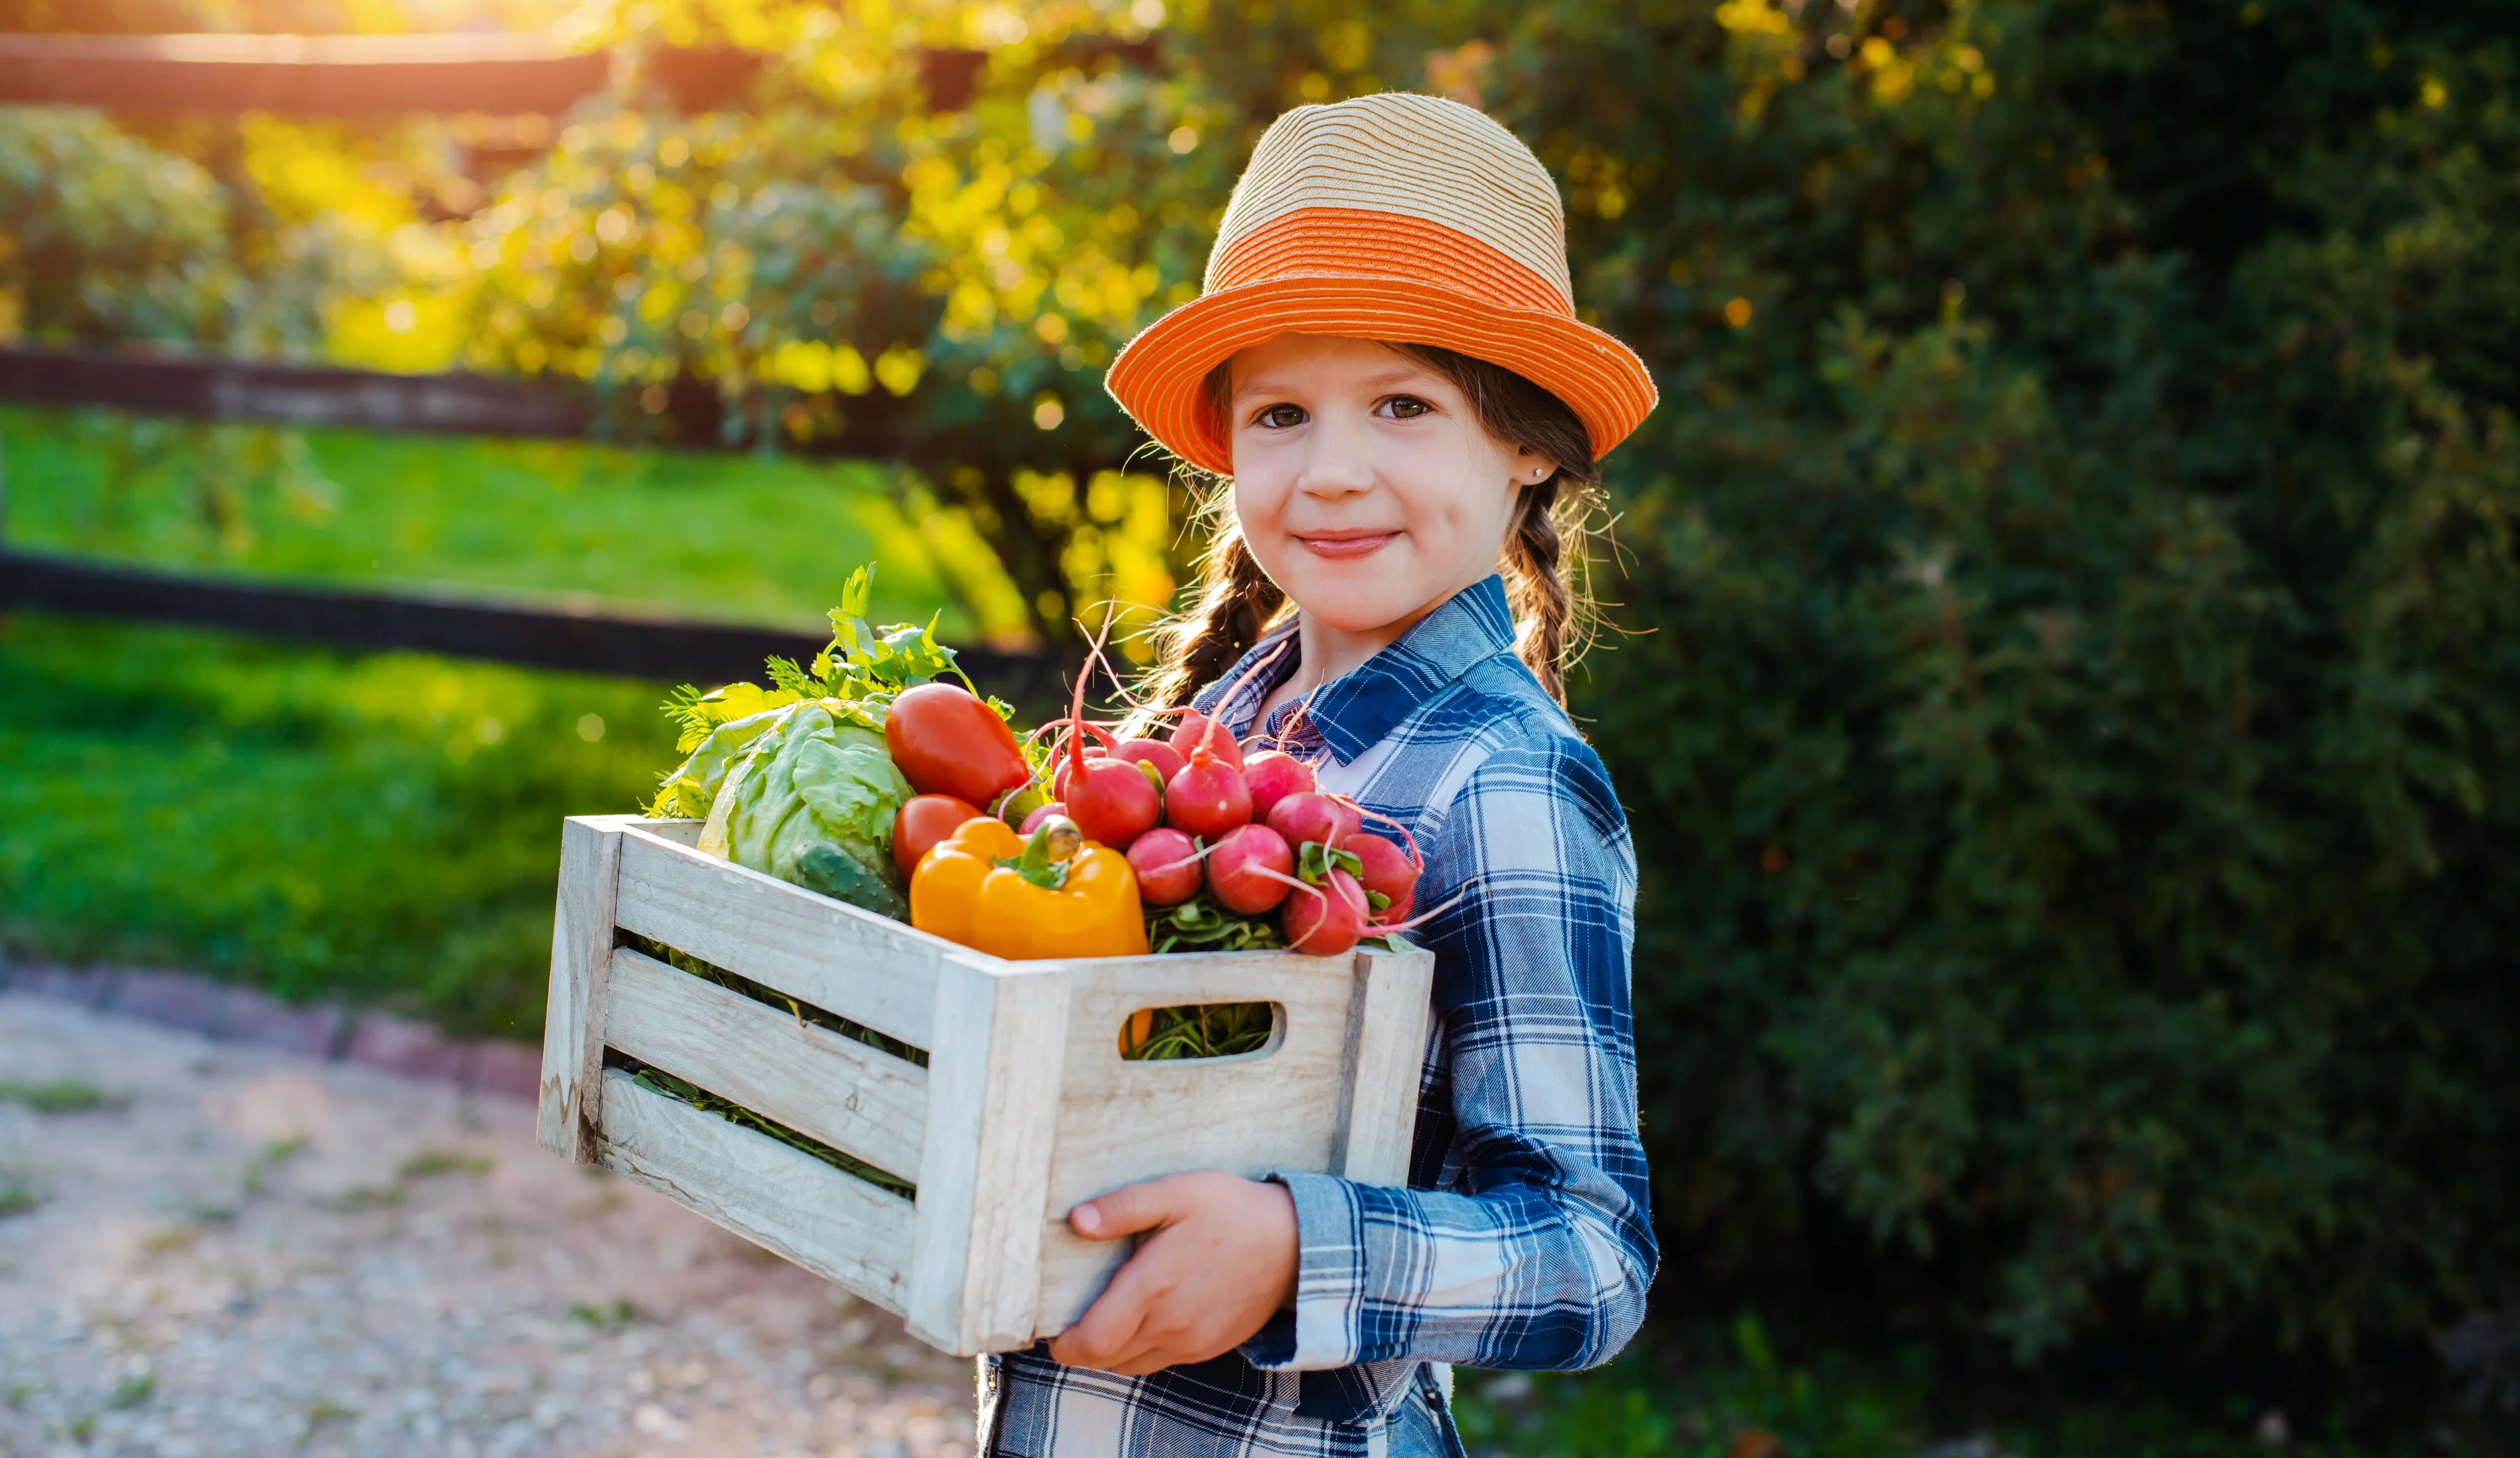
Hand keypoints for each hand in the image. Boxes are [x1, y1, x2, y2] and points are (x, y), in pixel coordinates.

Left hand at [1047, 1171, 1297, 1375]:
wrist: (1293, 1243)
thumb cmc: (1231, 1211)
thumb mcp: (1175, 1192)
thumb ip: (1123, 1207)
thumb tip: (1077, 1220)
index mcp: (1154, 1287)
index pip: (1092, 1341)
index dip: (1063, 1343)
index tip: (1052, 1326)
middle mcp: (1170, 1325)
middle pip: (1104, 1359)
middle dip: (1080, 1345)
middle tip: (1073, 1317)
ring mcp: (1191, 1342)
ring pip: (1130, 1364)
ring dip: (1110, 1349)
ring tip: (1105, 1316)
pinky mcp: (1208, 1347)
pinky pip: (1159, 1361)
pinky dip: (1139, 1349)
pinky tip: (1143, 1318)